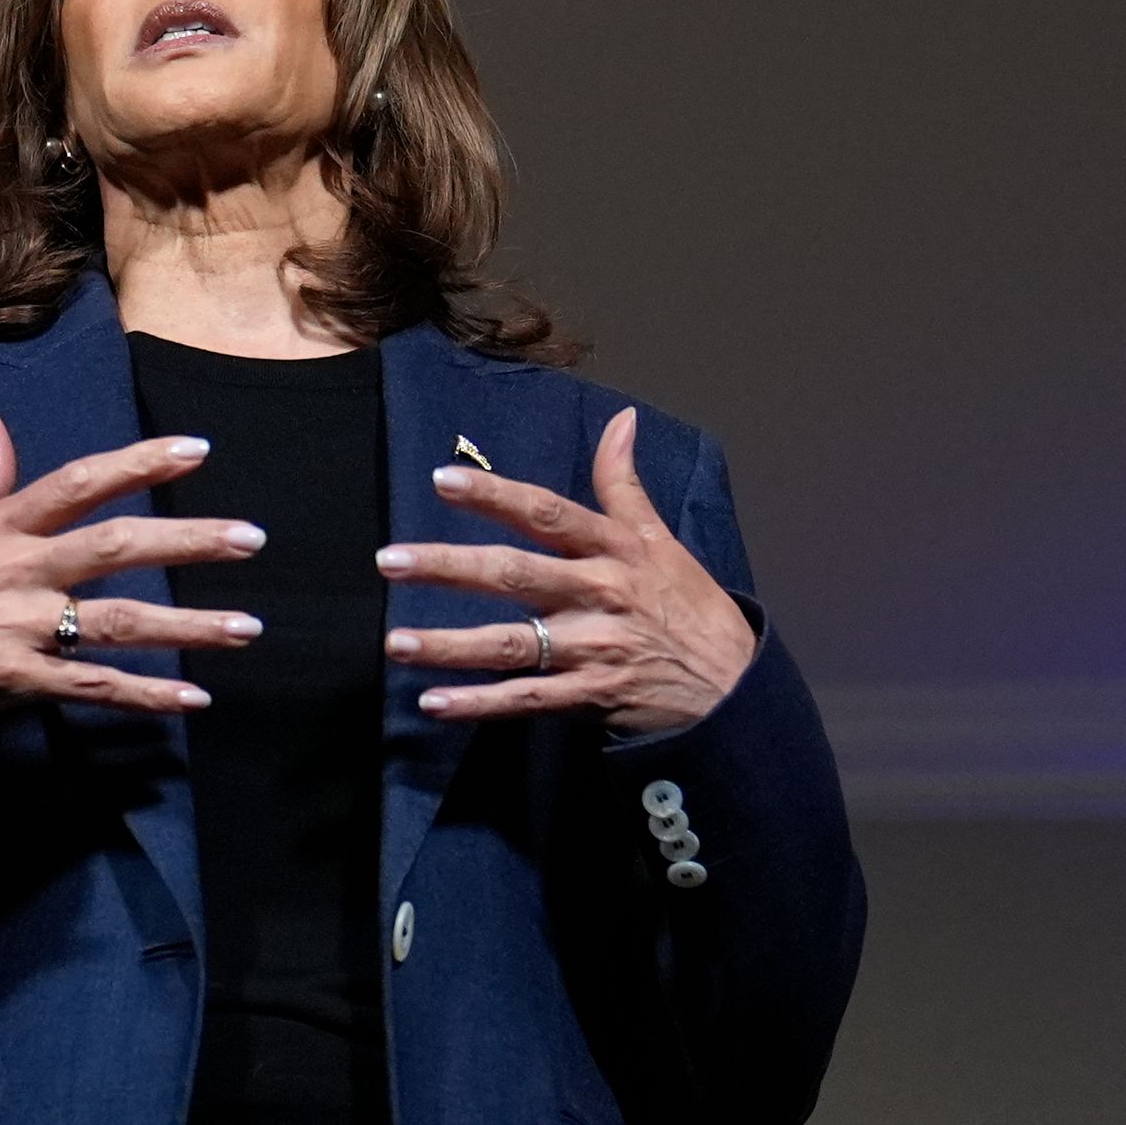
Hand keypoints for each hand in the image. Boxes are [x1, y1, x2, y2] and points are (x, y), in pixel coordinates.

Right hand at [0, 409, 267, 719]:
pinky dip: (146, 696)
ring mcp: (22, 628)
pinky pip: (95, 688)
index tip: (196, 449)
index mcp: (1, 527)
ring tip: (246, 627)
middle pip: (114, 548)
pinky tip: (193, 697)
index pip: (79, 482)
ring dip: (187, 627)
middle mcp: (19, 572)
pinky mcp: (20, 680)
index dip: (138, 462)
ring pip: (117, 624)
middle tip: (250, 538)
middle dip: (186, 541)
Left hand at [376, 409, 754, 735]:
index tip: (442, 480)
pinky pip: (527, 700)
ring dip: (451, 645)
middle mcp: (599, 594)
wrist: (735, 687)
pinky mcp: (592, 695)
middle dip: (450, 567)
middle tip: (390, 561)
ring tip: (397, 642)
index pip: (546, 513)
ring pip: (513, 644)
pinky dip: (481, 704)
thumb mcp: (663, 540)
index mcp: (613, 550)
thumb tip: (622, 420)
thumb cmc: (690, 608)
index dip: (496, 495)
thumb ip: (626, 484)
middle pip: (515, 575)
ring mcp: (593, 648)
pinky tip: (434, 703)